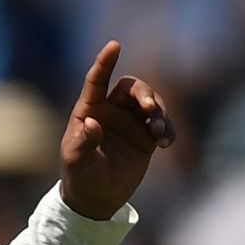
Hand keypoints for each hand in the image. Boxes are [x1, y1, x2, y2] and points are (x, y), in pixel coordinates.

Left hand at [58, 41, 173, 220]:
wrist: (96, 200)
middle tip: (150, 110)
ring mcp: (130, 123)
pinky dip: (168, 129)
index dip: (105, 62)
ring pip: (151, 103)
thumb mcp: (76, 162)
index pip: (97, 81)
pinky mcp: (146, 137)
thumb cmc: (80, 177)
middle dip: (145, 94)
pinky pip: (163, 124)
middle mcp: (111, 111)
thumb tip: (92, 123)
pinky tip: (167, 143)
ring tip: (158, 133)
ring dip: (159, 112)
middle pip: (133, 88)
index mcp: (89, 110)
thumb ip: (82, 142)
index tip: (115, 45)